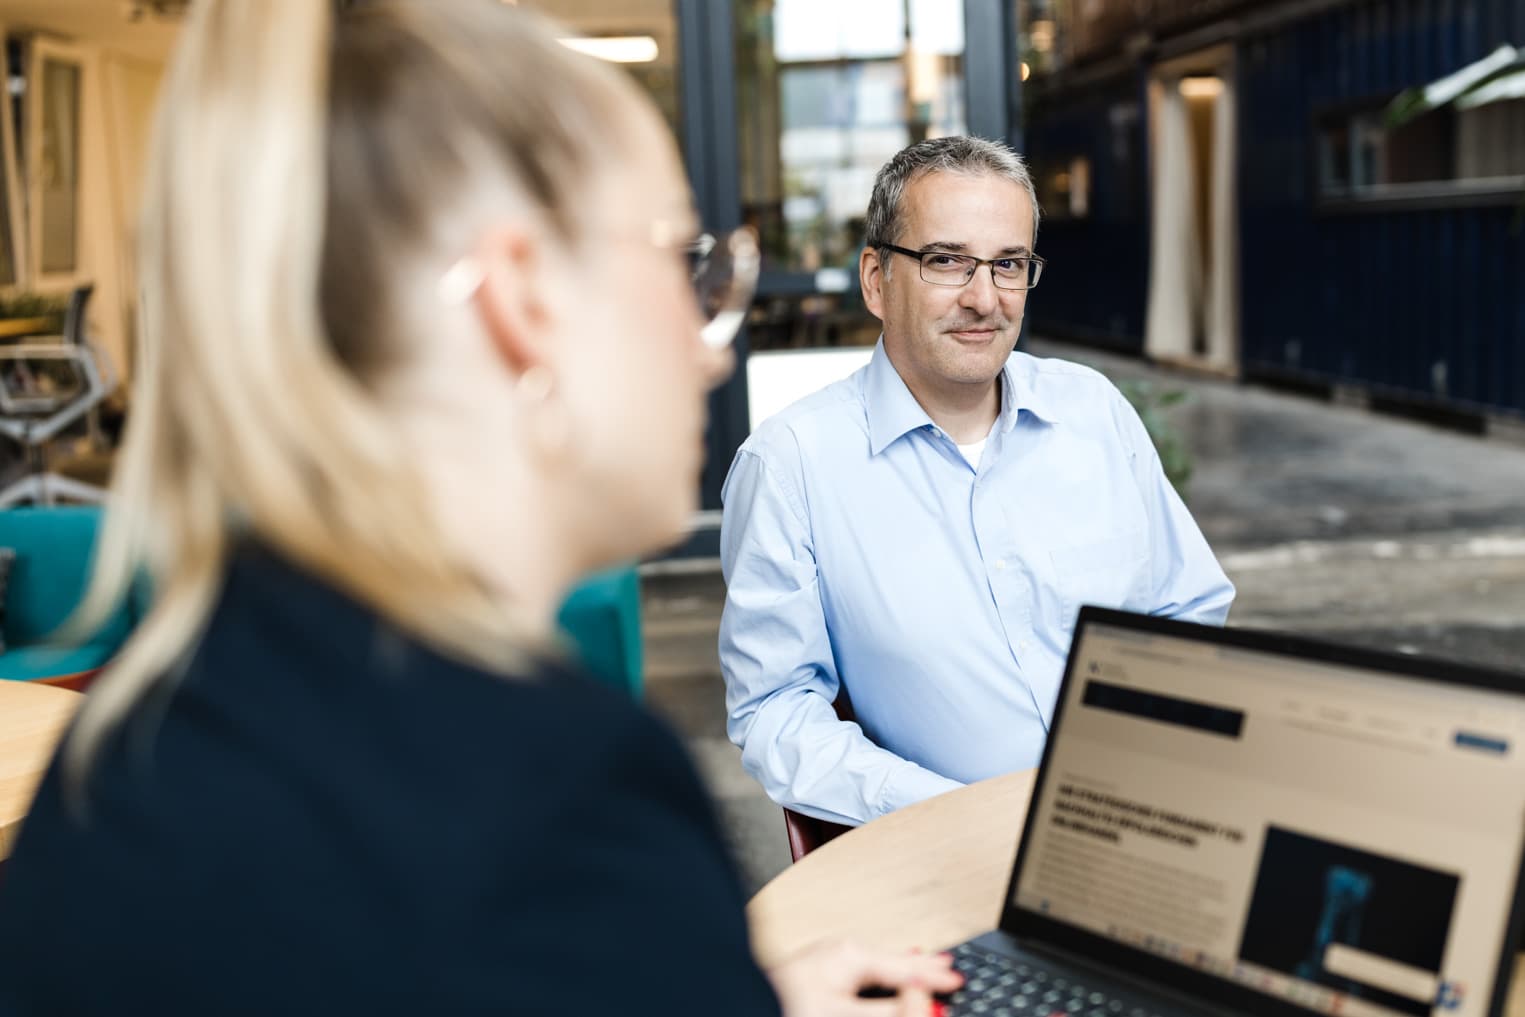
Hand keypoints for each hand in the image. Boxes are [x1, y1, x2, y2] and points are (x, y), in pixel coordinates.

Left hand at [766, 939, 962, 1016]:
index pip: (904, 968)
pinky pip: (861, 973)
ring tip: (926, 973)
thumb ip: (886, 1011)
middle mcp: (840, 951)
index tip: (957, 981)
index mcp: (849, 954)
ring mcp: (828, 960)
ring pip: (877, 967)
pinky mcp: (818, 972)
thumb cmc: (783, 1001)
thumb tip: (919, 1001)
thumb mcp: (841, 1012)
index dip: (933, 977)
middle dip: (921, 969)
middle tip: (950, 972)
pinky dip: (880, 979)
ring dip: (901, 973)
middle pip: (893, 962)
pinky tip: (884, 984)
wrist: (741, 996)